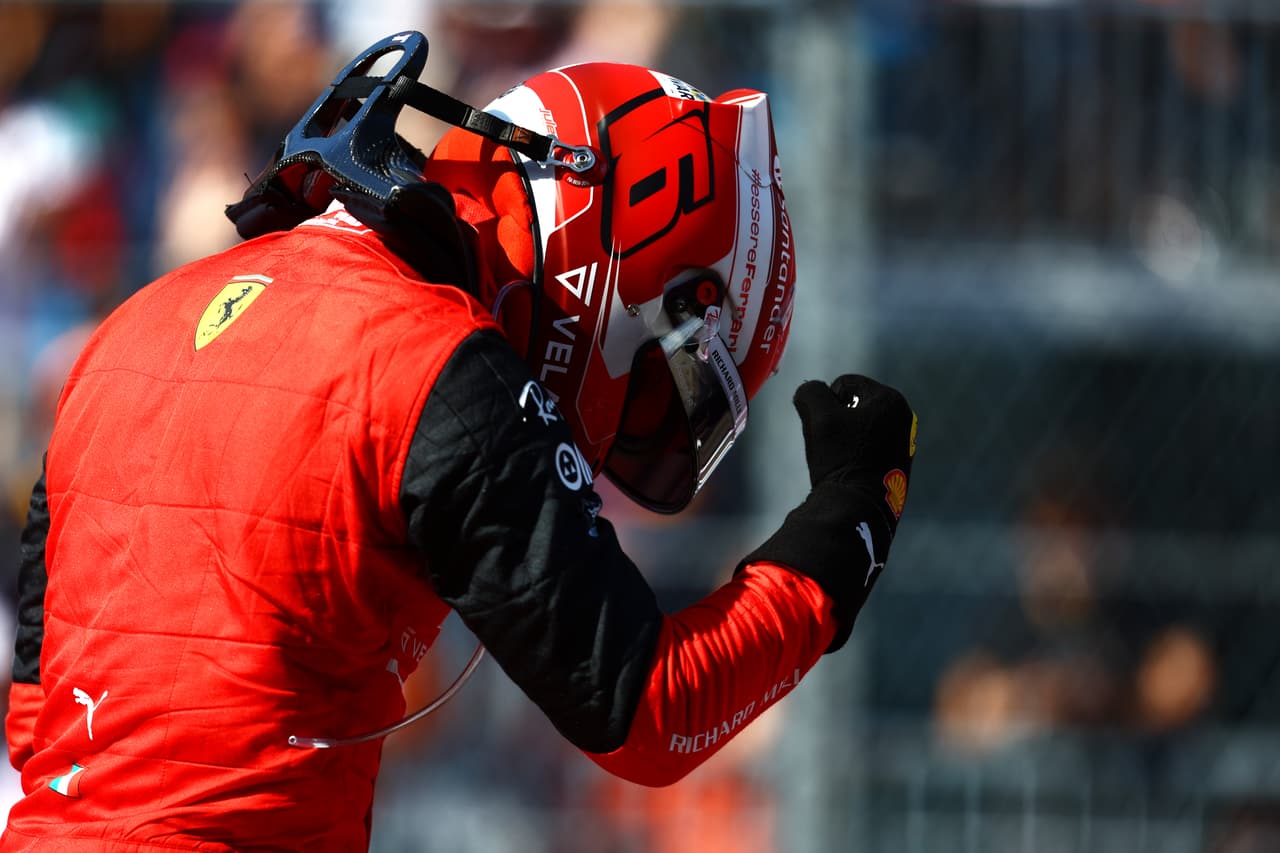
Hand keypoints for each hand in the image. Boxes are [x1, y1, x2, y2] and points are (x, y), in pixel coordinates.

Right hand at [739, 374, 916, 652]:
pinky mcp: (898, 468)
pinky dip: (855, 456)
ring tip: (837, 459)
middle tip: (828, 443)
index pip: (845, 384)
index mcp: (891, 400)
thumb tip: (811, 393)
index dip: (825, 402)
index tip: (822, 427)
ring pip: (861, 429)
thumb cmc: (840, 458)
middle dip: (837, 420)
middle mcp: (904, 420)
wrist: (857, 510)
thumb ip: (810, 391)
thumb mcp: (818, 415)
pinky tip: (848, 472)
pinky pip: (869, 450)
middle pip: (855, 406)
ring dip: (845, 439)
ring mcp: (904, 446)